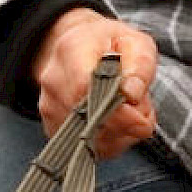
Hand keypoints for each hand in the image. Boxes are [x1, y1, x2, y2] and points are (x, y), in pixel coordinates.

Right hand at [31, 7, 158, 158]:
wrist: (83, 48)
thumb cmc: (113, 45)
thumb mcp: (136, 44)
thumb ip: (139, 67)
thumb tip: (130, 95)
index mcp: (71, 50)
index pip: (85, 89)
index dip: (116, 110)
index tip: (141, 115)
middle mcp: (53, 80)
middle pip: (87, 118)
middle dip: (125, 122)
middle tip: (142, 108)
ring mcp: (50, 106)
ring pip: (90, 139)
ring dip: (120, 133)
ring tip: (130, 110)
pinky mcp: (54, 128)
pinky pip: (86, 147)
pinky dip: (111, 141)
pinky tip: (118, 123)